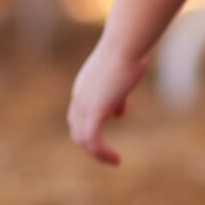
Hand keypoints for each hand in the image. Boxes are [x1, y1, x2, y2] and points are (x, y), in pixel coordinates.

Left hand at [67, 37, 146, 165]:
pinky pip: (92, 140)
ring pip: (82, 139)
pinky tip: (116, 159)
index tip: (112, 132)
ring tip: (113, 160)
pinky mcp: (95, 110)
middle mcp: (79, 96)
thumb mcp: (122, 76)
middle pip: (76, 129)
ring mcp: (85, 103)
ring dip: (97, 153)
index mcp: (83, 87)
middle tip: (108, 155)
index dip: (91, 126)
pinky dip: (102, 154)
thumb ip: (117, 95)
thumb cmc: (129, 53)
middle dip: (91, 144)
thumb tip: (117, 112)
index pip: (78, 115)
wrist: (126, 43)